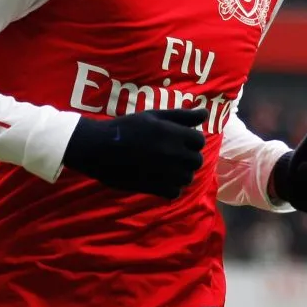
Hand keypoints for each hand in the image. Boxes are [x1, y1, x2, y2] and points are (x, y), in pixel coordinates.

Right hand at [63, 109, 206, 198]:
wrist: (100, 148)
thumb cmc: (127, 127)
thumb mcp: (155, 115)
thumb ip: (182, 116)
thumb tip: (205, 114)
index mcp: (173, 134)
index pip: (199, 140)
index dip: (192, 140)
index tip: (180, 140)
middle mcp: (172, 154)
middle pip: (196, 160)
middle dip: (188, 157)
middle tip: (174, 153)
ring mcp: (165, 173)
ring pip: (187, 178)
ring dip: (181, 173)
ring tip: (167, 166)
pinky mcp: (154, 188)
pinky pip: (174, 192)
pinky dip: (171, 187)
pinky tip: (161, 179)